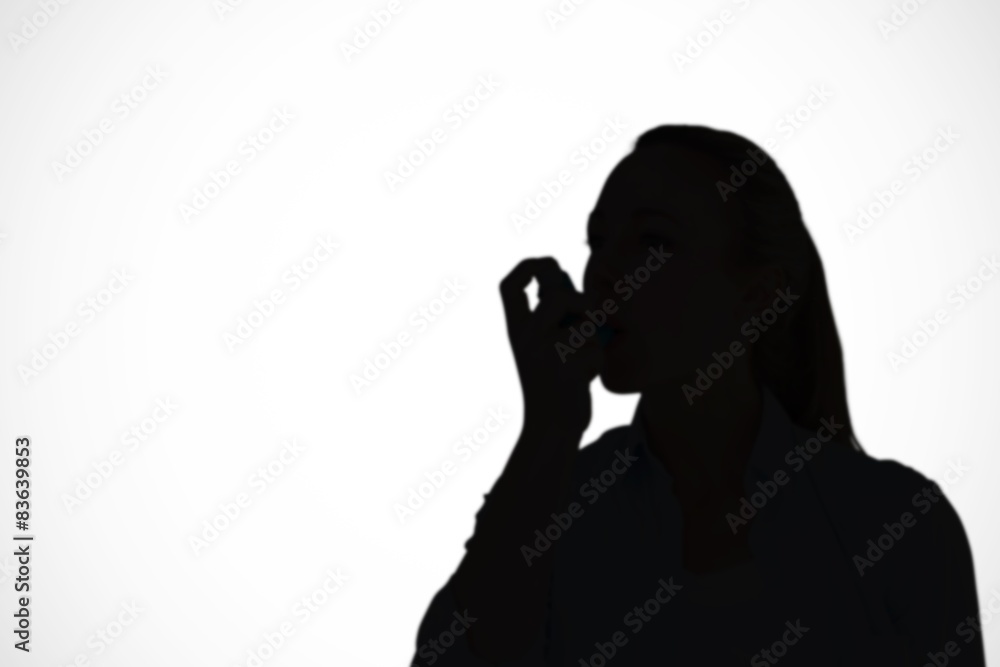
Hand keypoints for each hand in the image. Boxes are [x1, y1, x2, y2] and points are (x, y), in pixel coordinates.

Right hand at [499, 257, 603, 434]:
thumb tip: (568, 284)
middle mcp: (525, 337)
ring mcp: (546, 351)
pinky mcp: (567, 367)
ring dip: (592, 334)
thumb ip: (551, 318)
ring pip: (584, 321)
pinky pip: (595, 349)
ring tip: (584, 352)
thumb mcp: (542, 347)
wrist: (549, 427)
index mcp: (516, 330)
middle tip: (586, 311)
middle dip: (580, 298)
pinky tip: (584, 378)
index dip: (527, 268)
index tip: (543, 266)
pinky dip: (596, 361)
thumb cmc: (552, 385)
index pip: (509, 286)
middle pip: (558, 294)